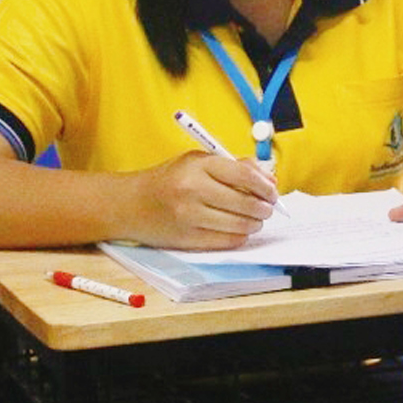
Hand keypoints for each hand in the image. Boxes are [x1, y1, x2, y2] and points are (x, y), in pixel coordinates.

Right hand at [123, 151, 276, 248]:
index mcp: (198, 166)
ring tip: (254, 220)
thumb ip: (235, 167)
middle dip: (264, 208)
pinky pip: (226, 241)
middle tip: (267, 208)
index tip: (272, 191)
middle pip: (246, 203)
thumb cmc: (170, 179)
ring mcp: (189, 216)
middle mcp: (192, 190)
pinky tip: (239, 230)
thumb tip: (270, 180)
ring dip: (254, 224)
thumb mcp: (198, 162)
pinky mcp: (186, 239)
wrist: (130, 204)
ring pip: (239, 224)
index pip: (245, 175)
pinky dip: (239, 236)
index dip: (265, 186)